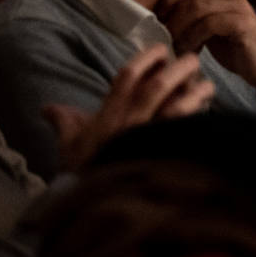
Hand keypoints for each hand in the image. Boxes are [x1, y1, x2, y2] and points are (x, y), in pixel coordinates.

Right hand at [45, 44, 214, 168]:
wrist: (97, 206)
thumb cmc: (83, 173)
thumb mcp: (68, 145)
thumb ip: (64, 122)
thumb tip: (47, 108)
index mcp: (109, 116)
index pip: (127, 76)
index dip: (145, 59)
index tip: (161, 50)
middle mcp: (130, 123)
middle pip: (157, 86)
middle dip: (177, 69)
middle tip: (192, 60)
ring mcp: (150, 139)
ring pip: (177, 107)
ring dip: (195, 92)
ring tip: (206, 85)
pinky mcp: (167, 155)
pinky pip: (187, 131)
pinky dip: (199, 118)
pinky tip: (208, 112)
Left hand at [154, 0, 255, 98]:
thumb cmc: (235, 50)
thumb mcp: (208, 30)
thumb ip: (192, 18)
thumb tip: (159, 18)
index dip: (167, 0)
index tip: (156, 21)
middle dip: (171, 18)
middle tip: (163, 38)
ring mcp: (239, 7)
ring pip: (196, 8)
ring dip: (180, 29)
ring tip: (175, 47)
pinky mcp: (243, 23)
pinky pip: (209, 24)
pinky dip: (193, 38)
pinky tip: (190, 51)